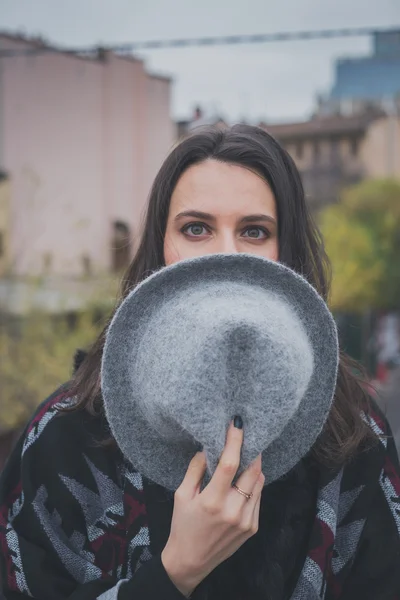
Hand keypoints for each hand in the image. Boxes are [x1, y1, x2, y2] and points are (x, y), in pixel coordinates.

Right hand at [161, 420, 264, 596]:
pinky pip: (259, 497)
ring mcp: (246, 520)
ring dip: (254, 466)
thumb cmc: (182, 525)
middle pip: (253, 471)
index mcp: (212, 501)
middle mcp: (233, 511)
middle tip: (248, 438)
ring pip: (259, 482)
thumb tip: (209, 447)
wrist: (191, 561)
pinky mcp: (253, 527)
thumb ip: (196, 469)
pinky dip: (254, 484)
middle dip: (252, 451)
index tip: (237, 424)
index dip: (235, 441)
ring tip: (245, 457)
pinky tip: (243, 481)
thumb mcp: (182, 495)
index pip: (230, 464)